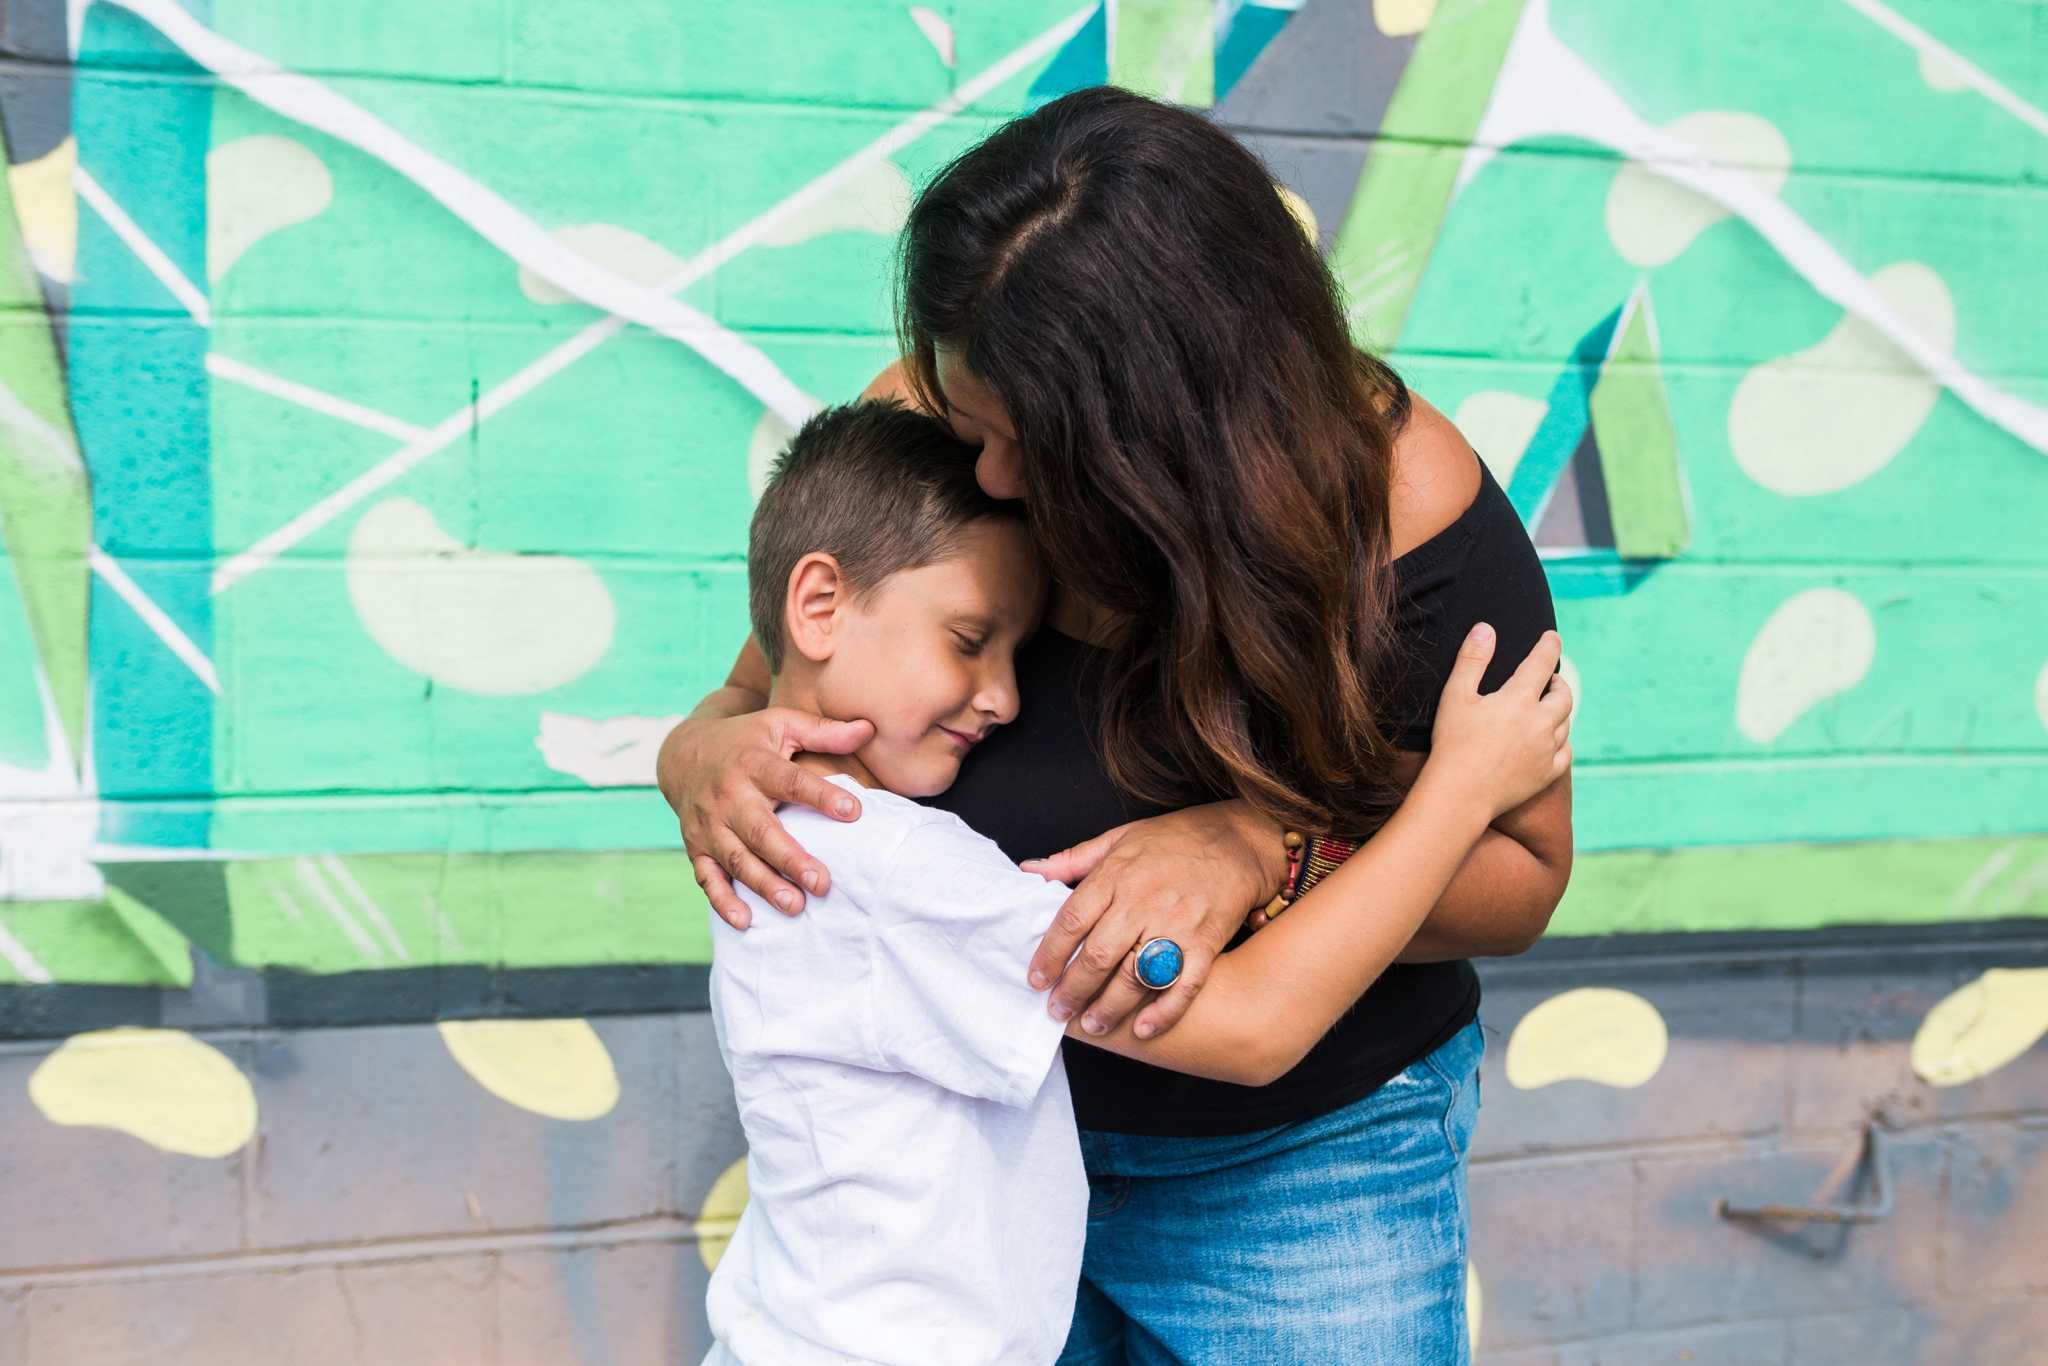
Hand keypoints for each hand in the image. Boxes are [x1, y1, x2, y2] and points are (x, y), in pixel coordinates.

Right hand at [656, 707, 874, 928]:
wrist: (684, 753)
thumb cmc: (748, 741)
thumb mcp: (781, 724)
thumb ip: (824, 731)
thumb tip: (869, 729)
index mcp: (754, 764)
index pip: (790, 781)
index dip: (822, 795)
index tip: (855, 812)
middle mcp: (729, 796)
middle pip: (760, 831)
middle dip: (790, 859)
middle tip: (822, 883)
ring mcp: (710, 824)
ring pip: (737, 859)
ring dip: (764, 885)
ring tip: (795, 906)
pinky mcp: (697, 847)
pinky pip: (707, 877)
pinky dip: (723, 901)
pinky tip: (746, 921)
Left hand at [1020, 801, 1287, 1039]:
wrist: (1241, 839)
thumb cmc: (1176, 839)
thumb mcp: (1120, 837)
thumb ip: (1073, 859)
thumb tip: (1028, 870)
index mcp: (1116, 875)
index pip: (1072, 921)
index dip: (1049, 954)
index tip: (1036, 979)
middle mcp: (1143, 901)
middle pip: (1098, 955)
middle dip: (1073, 989)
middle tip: (1056, 1011)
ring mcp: (1176, 924)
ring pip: (1135, 976)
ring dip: (1110, 1006)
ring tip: (1093, 1025)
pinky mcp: (1206, 942)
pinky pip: (1184, 984)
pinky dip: (1164, 1011)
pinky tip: (1143, 1029)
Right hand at [1425, 625, 1572, 822]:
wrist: (1460, 794)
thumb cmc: (1453, 743)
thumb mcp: (1455, 696)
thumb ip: (1472, 660)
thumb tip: (1486, 628)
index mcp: (1519, 699)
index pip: (1542, 662)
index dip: (1549, 646)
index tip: (1553, 637)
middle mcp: (1541, 723)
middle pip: (1564, 695)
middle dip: (1559, 682)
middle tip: (1552, 679)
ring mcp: (1547, 750)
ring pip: (1566, 722)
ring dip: (1561, 710)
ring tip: (1550, 707)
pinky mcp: (1547, 774)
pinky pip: (1566, 752)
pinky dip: (1563, 741)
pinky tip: (1555, 740)